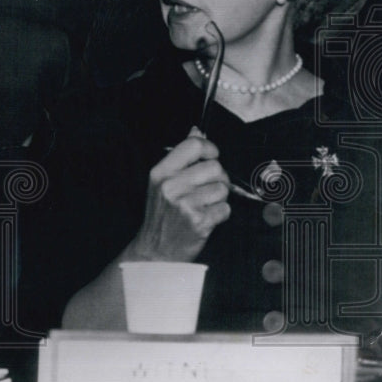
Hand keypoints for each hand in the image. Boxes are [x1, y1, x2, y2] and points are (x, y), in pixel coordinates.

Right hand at [129, 127, 230, 262]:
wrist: (156, 251)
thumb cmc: (161, 216)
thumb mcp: (161, 183)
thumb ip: (180, 157)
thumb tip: (196, 130)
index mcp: (160, 173)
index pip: (194, 145)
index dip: (209, 149)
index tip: (210, 157)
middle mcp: (170, 187)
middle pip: (214, 167)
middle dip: (217, 178)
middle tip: (206, 189)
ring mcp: (185, 205)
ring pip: (222, 188)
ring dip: (218, 198)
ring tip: (203, 206)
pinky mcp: (199, 222)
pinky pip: (225, 208)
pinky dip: (220, 214)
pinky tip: (206, 218)